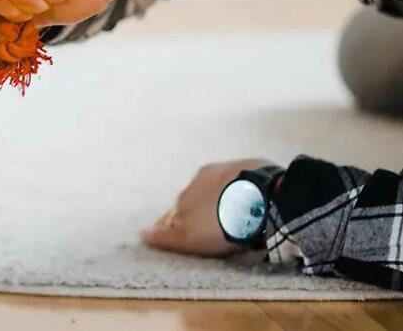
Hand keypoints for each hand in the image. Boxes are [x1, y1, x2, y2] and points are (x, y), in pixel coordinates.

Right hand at [141, 158, 275, 256]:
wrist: (261, 200)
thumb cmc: (222, 222)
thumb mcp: (191, 237)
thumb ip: (167, 236)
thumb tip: (141, 233)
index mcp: (187, 191)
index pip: (179, 208)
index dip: (184, 222)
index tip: (195, 235)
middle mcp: (203, 175)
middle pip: (200, 194)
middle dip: (206, 207)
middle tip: (220, 227)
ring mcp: (229, 168)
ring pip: (222, 186)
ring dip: (226, 197)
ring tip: (241, 216)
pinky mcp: (254, 166)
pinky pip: (245, 181)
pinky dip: (247, 191)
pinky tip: (257, 203)